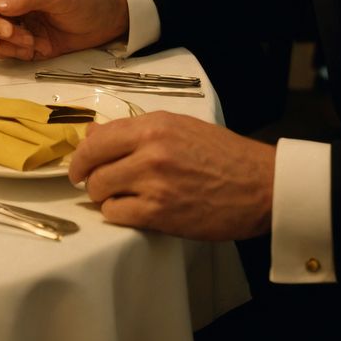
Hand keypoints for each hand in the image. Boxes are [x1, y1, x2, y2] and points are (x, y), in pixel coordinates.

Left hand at [68, 112, 275, 239]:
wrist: (261, 185)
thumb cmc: (222, 154)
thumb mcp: (178, 127)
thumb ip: (135, 131)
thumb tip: (94, 135)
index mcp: (153, 125)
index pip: (97, 138)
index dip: (82, 154)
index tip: (79, 165)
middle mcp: (149, 151)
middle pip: (93, 166)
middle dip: (90, 178)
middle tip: (97, 185)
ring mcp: (154, 183)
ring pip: (101, 191)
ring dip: (105, 197)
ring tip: (119, 198)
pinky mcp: (161, 214)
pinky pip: (117, 214)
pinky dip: (118, 215)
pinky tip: (132, 211)